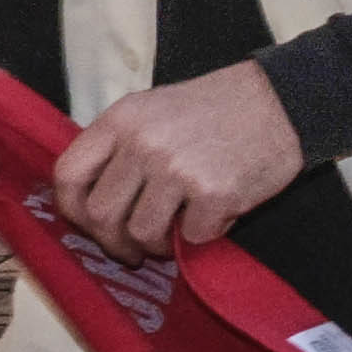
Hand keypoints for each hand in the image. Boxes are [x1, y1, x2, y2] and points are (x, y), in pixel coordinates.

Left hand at [52, 61, 308, 258]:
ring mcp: (177, 169)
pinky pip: (190, 237)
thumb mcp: (156, 110)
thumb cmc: (219, 109)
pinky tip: (216, 214)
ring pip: (142, 232)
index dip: (72, 210)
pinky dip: (203, 234)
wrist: (283, 101)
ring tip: (175, 236)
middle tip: (132, 250)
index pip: (69, 175)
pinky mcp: (213, 193)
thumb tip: (94, 201)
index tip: (89, 225)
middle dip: (114, 242)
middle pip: (101, 214)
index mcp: (122, 119)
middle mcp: (143, 143)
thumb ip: (122, 146)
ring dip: (157, 245)